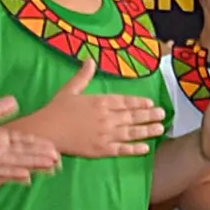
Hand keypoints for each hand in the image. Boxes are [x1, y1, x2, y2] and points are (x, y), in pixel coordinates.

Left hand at [0, 98, 58, 183]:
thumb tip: (16, 101)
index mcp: (0, 137)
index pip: (24, 140)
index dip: (38, 143)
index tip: (53, 146)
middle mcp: (0, 150)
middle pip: (25, 152)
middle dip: (41, 155)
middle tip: (58, 158)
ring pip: (18, 162)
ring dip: (33, 164)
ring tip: (50, 166)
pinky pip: (2, 171)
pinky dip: (14, 173)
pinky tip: (26, 175)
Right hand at [5, 61, 165, 160]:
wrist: (46, 132)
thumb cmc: (56, 110)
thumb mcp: (70, 89)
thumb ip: (83, 76)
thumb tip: (90, 60)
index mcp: (100, 101)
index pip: (124, 101)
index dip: (139, 102)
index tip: (150, 103)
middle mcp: (107, 117)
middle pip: (132, 116)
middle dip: (148, 115)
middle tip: (162, 114)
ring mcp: (105, 134)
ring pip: (131, 132)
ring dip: (147, 130)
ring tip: (159, 129)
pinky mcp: (101, 150)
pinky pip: (122, 149)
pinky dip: (134, 149)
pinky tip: (145, 148)